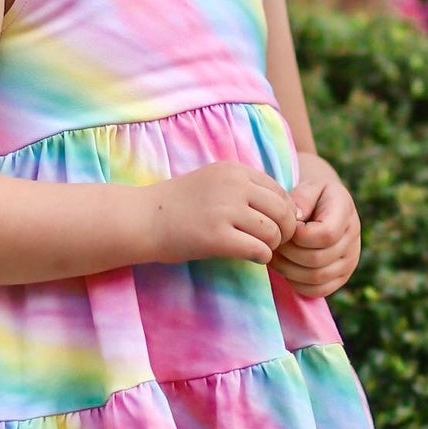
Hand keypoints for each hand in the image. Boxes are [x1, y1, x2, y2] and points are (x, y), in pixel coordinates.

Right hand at [145, 160, 299, 265]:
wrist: (143, 218)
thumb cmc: (179, 205)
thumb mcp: (213, 181)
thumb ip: (244, 188)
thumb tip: (283, 208)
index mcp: (234, 170)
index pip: (280, 192)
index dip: (284, 212)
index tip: (274, 226)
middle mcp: (233, 186)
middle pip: (283, 211)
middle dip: (284, 230)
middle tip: (273, 242)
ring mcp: (225, 210)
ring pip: (273, 232)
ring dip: (272, 245)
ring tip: (260, 249)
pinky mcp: (217, 237)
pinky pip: (259, 249)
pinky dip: (261, 257)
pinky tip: (252, 257)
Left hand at [271, 157, 361, 297]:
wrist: (326, 205)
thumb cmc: (313, 195)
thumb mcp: (308, 186)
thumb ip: (302, 198)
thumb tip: (296, 218)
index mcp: (345, 213)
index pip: (325, 235)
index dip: (298, 235)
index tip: (283, 228)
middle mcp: (353, 240)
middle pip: (317, 259)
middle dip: (288, 253)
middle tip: (272, 244)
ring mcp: (349, 261)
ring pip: (316, 277)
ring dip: (288, 269)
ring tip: (275, 254)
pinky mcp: (341, 277)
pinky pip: (317, 290)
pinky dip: (296, 283)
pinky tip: (286, 267)